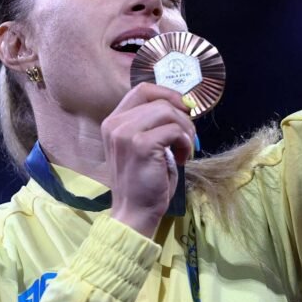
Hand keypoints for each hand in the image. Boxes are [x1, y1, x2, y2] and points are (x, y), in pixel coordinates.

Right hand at [102, 82, 196, 236]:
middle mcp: (115, 124)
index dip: (168, 93)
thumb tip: (183, 104)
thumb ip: (153, 123)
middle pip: (159, 100)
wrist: (134, 212)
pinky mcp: (141, 145)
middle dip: (182, 116)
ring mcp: (126, 134)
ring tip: (184, 149)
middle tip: (187, 137)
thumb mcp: (143, 144)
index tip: (184, 108)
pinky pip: (174, 130)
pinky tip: (182, 158)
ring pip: (168, 112)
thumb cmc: (143, 181)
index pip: (142, 89)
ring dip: (185, 129)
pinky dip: (184, 142)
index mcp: (113, 121)